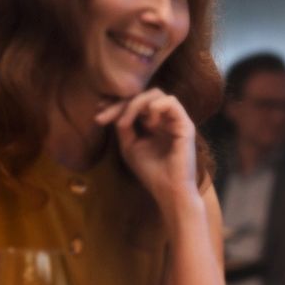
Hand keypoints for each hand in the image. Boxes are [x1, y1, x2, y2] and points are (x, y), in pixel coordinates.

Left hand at [95, 88, 197, 205]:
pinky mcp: (186, 125)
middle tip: (104, 116)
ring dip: (136, 104)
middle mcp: (166, 119)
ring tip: (125, 122)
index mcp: (154, 124)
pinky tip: (148, 123)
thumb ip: (124, 126)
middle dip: (122, 102)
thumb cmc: (151, 172)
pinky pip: (171, 102)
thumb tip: (118, 110)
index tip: (98, 110)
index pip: (136, 103)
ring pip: (156, 94)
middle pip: (144, 95)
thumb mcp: (129, 146)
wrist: (168, 190)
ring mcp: (177, 120)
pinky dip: (154, 107)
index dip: (117, 103)